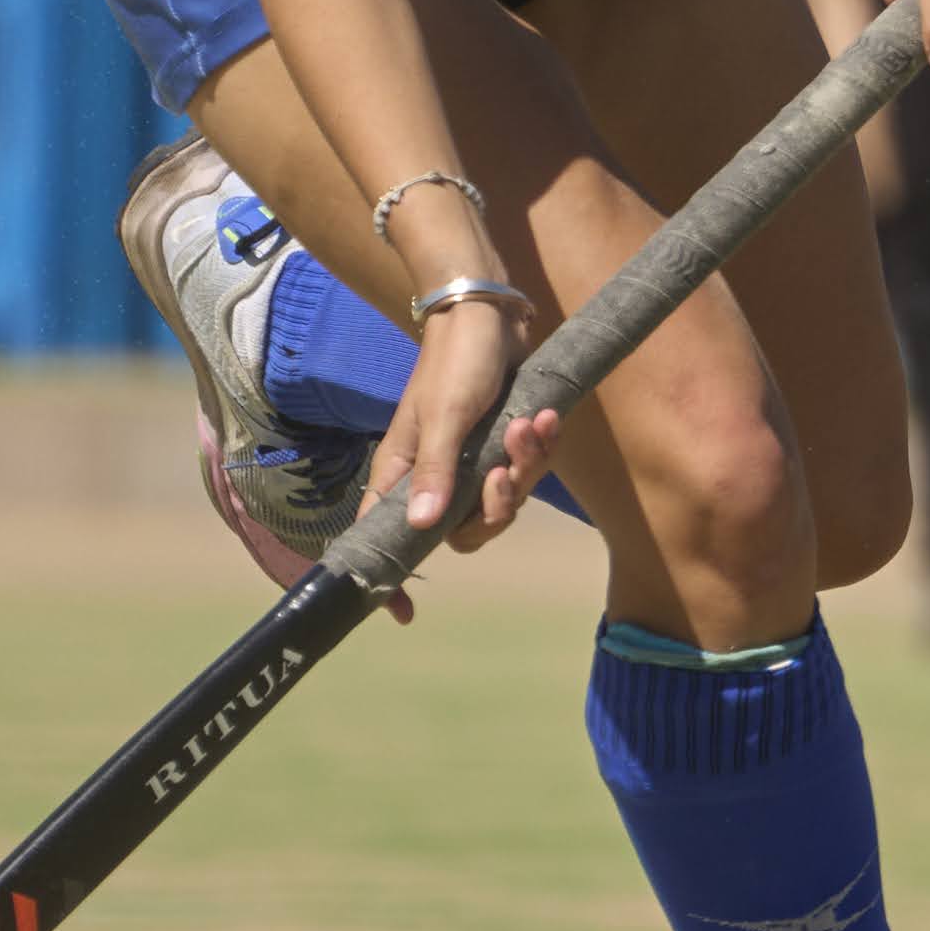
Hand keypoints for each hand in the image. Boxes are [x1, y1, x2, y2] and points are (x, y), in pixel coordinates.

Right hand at [375, 293, 556, 559]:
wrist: (490, 316)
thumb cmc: (455, 362)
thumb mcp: (444, 417)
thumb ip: (436, 472)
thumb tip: (421, 529)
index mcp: (404, 473)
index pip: (385, 536)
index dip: (390, 576)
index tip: (402, 615)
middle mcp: (436, 476)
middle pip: (467, 531)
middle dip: (497, 504)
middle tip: (507, 469)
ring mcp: (472, 465)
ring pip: (504, 502)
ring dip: (525, 466)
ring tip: (530, 424)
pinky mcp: (504, 448)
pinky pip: (528, 473)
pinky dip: (540, 449)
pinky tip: (545, 418)